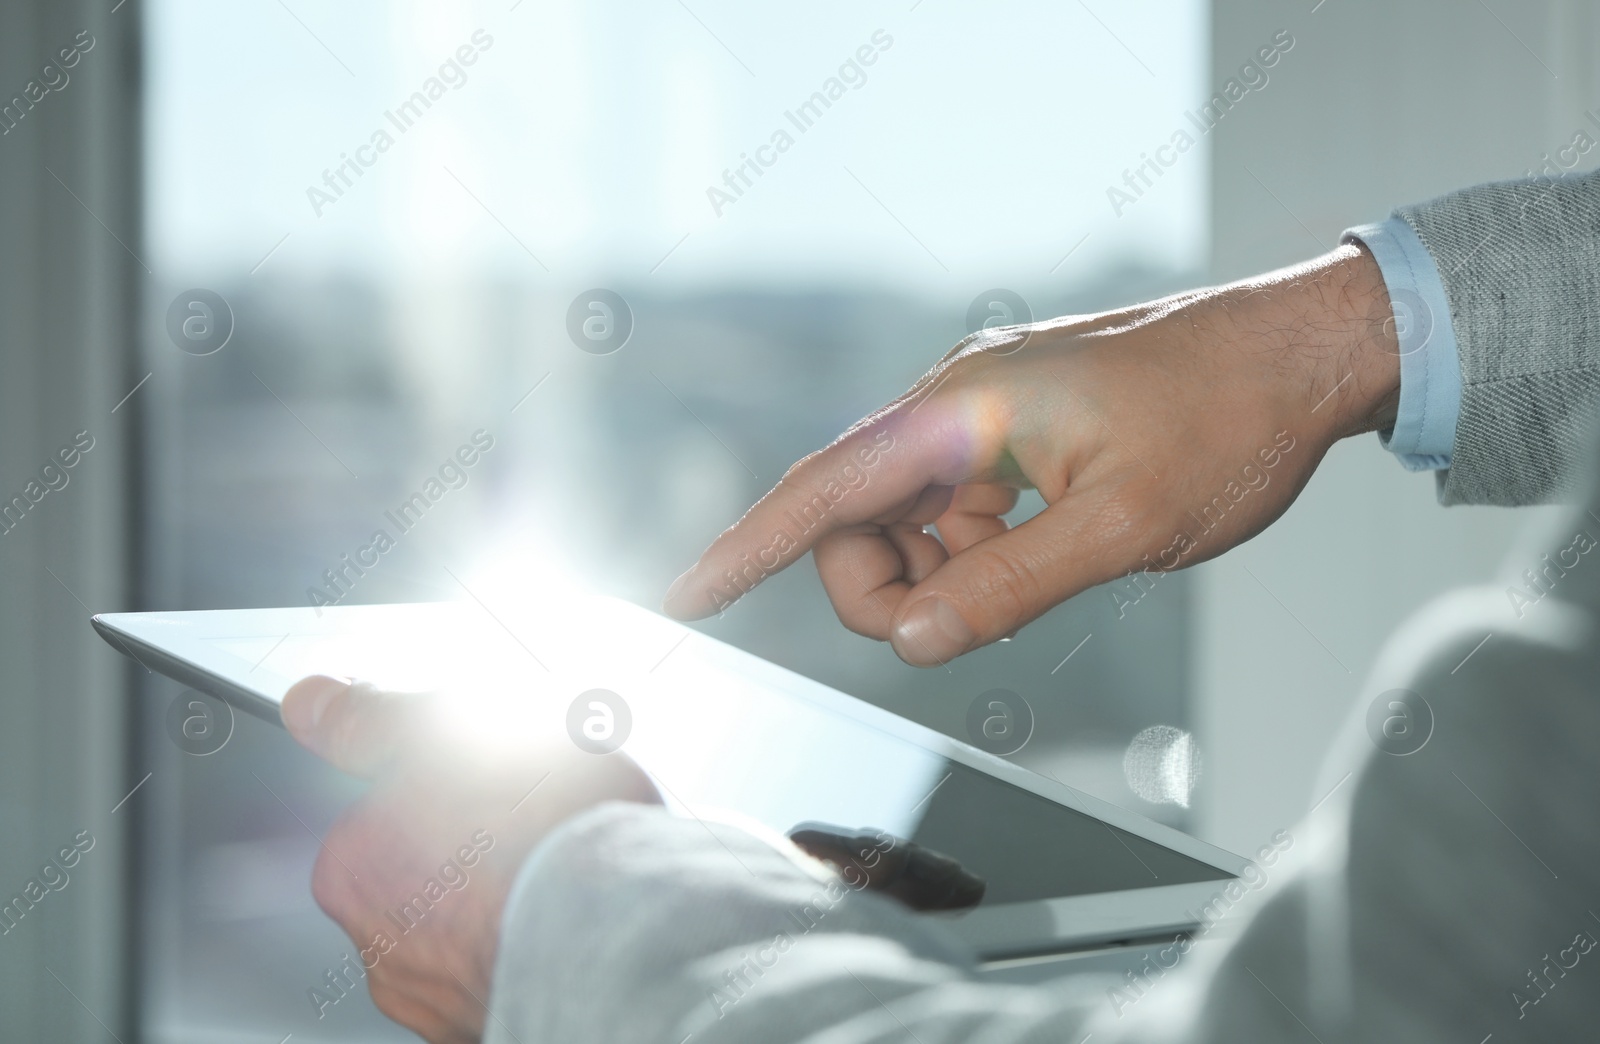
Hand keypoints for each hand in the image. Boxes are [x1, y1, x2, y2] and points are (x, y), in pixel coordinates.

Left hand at [281, 675, 660, 1043]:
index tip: (492, 773)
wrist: (618, 929)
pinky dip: (534, 943)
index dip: (449, 779)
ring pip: (468, 928)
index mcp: (351, 866)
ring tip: (564, 867)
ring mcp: (437, 999)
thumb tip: (310, 703)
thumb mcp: (453, 728)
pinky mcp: (495, 1026)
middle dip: (472, 845)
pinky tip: (573, 913)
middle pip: (424, 872)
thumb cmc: (541, 830)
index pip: (387, 806)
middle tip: (533, 817)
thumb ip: (372, 718)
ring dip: (504, 899)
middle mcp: (378, 946)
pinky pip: (511, 968)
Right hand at [662, 245, 1400, 665]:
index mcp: (965, 408)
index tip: (689, 594)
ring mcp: (986, 412)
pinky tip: (1036, 561)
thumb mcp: (1123, 526)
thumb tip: (913, 638)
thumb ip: (1010, 586)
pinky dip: (971, 554)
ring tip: (1031, 584)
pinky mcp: (1017, 429)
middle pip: (857, 515)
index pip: (827, 488)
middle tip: (963, 626)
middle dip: (883, 587)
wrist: (1303, 353)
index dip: (750, 547)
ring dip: (937, 575)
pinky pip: (955, 508)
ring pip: (906, 519)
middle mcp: (957, 401)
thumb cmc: (1225, 424)